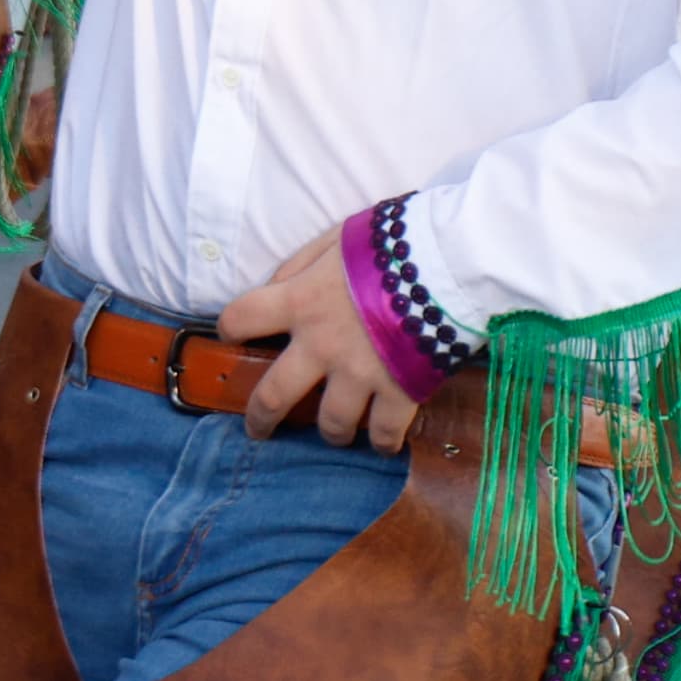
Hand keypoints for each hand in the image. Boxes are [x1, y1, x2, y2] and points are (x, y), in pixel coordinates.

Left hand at [221, 228, 418, 449]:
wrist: (448, 261)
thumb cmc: (391, 243)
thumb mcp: (336, 239)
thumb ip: (302, 263)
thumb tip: (276, 285)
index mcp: (301, 301)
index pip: (243, 317)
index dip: (232, 327)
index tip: (234, 335)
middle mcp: (321, 345)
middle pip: (273, 396)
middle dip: (261, 418)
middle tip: (259, 430)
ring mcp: (359, 375)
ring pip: (332, 423)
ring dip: (332, 431)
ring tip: (337, 431)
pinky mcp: (399, 392)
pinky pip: (384, 433)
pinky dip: (383, 441)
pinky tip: (382, 440)